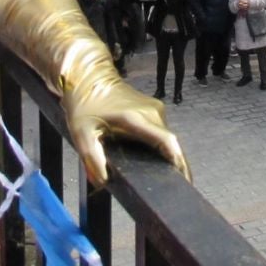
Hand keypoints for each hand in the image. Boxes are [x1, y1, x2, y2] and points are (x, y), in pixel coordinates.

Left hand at [64, 77, 190, 187]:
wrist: (89, 78)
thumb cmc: (84, 106)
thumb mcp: (81, 133)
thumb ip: (92, 158)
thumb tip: (103, 181)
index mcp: (135, 119)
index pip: (166, 141)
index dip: (178, 161)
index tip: (184, 179)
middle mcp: (151, 112)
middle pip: (171, 143)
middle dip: (176, 165)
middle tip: (175, 188)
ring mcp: (155, 108)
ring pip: (166, 138)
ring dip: (167, 155)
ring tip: (163, 176)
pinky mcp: (154, 108)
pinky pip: (161, 132)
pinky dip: (161, 146)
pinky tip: (154, 158)